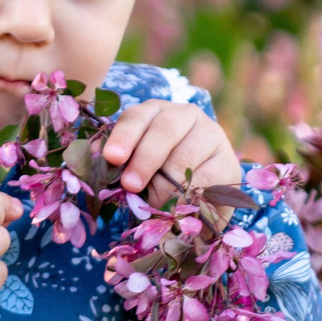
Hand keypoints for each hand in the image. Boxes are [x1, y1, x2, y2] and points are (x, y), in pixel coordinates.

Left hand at [101, 101, 242, 202]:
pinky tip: (178, 208)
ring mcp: (211, 136)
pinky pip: (205, 180)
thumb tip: (94, 168)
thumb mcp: (132, 167)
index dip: (124, 137)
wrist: (194, 199)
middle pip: (164, 132)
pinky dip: (188, 198)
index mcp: (154, 112)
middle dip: (144, 160)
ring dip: (165, 185)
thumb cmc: (153, 179)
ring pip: (185, 158)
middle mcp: (185, 116)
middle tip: (131, 185)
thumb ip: (118, 165)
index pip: (137, 117)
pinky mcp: (228, 163)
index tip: (112, 157)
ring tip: (154, 205)